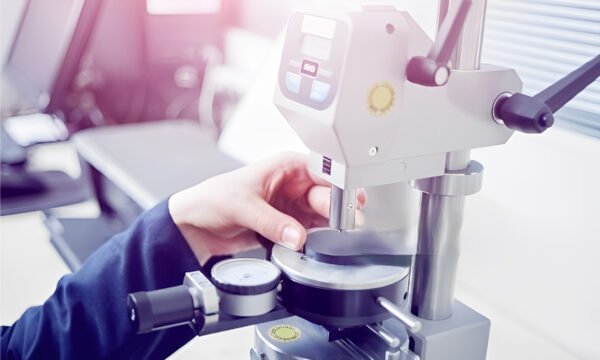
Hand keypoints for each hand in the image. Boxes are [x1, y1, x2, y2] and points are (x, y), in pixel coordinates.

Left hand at [169, 152, 365, 264]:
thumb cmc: (212, 200)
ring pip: (323, 215)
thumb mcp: (243, 206)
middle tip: (344, 222)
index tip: (351, 198)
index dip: (339, 183)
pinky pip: (311, 232)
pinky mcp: (289, 226)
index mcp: (286, 166)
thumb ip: (272, 222)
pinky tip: (317, 243)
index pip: (322, 170)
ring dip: (328, 225)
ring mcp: (293, 206)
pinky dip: (316, 239)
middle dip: (336, 208)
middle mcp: (294, 184)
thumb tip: (298, 235)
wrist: (195, 226)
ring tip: (334, 235)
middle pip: (327, 195)